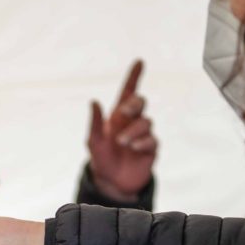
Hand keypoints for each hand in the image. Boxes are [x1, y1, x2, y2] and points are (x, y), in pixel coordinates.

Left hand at [87, 60, 157, 201]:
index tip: (139, 62)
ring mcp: (143, 134)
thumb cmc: (102, 158)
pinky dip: (142, 142)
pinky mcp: (151, 149)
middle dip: (133, 104)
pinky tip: (134, 148)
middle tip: (122, 112)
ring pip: (146, 122)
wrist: (111, 183)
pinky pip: (151, 140)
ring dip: (133, 131)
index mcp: (117, 116)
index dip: (133, 77)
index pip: (127, 92)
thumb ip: (94, 123)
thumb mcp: (93, 141)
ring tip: (122, 143)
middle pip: (140, 102)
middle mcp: (132, 122)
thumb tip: (93, 101)